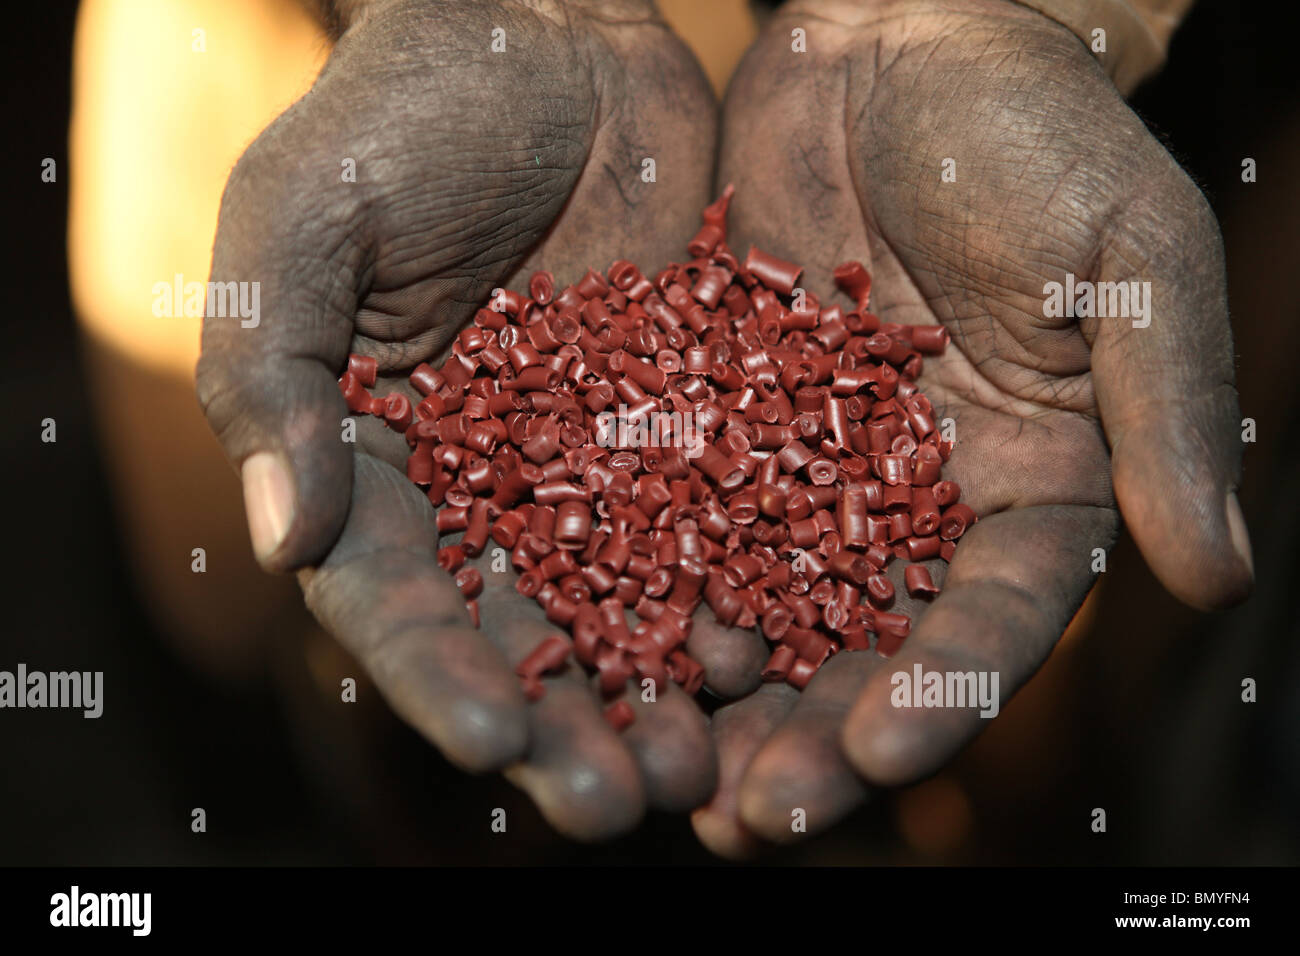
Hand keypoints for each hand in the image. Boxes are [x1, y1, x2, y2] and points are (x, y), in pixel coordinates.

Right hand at [196, 0, 720, 838]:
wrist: (544, 29)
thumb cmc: (398, 112)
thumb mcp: (299, 225)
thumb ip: (271, 374)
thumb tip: (279, 540)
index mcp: (374, 461)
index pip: (390, 599)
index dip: (436, 678)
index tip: (494, 745)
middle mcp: (490, 483)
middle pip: (518, 630)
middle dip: (563, 722)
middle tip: (614, 803)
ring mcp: (595, 457)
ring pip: (627, 597)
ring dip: (659, 686)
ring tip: (703, 762)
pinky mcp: (686, 415)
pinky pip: (719, 512)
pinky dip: (742, 582)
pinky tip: (781, 643)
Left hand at [692, 0, 1252, 855]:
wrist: (901, 48)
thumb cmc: (1040, 139)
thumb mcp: (1130, 267)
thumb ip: (1166, 417)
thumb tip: (1219, 578)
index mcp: (1036, 487)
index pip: (996, 621)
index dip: (945, 697)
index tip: (881, 764)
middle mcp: (919, 503)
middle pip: (869, 645)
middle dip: (815, 734)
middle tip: (749, 817)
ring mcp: (813, 470)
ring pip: (765, 606)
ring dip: (720, 694)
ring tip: (665, 774)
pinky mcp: (723, 421)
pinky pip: (680, 514)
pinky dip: (644, 581)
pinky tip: (596, 643)